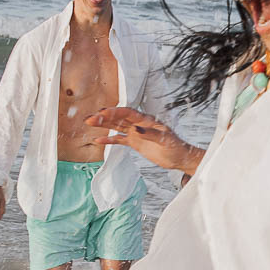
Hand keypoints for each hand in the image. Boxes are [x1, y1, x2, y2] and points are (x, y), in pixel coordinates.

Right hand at [85, 107, 202, 175]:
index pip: (128, 113)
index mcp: (147, 120)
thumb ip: (150, 134)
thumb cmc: (176, 147)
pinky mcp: (135, 143)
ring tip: (89, 122)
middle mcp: (139, 124)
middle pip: (119, 118)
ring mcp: (136, 133)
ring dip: (103, 125)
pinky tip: (98, 140)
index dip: (115, 112)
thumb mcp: (165, 140)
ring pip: (116, 127)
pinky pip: (119, 140)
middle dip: (104, 117)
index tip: (103, 112)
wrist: (179, 158)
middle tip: (90, 118)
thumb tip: (136, 129)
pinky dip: (109, 139)